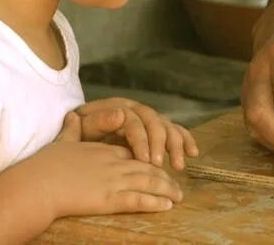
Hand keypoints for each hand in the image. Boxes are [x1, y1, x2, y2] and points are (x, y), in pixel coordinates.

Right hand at [21, 111, 183, 217]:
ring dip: (166, 189)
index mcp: (104, 150)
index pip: (134, 152)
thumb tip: (73, 115)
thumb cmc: (44, 166)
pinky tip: (167, 205)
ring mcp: (113, 180)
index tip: (158, 164)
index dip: (148, 158)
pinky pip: (139, 199)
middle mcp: (113, 162)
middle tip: (177, 183)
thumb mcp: (62, 141)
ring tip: (178, 196)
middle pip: (147, 167)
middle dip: (164, 176)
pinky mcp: (109, 198)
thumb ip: (72, 130)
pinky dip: (155, 202)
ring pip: (149, 182)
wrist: (36, 184)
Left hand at [70, 98, 198, 169]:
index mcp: (119, 107)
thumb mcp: (82, 126)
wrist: (81, 129)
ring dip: (176, 145)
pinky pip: (174, 130)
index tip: (144, 160)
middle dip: (160, 144)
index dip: (141, 140)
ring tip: (179, 166)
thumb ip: (97, 121)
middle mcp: (138, 110)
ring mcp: (148, 118)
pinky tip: (193, 152)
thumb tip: (119, 115)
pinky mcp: (156, 128)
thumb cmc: (80, 132)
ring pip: (167, 126)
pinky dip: (185, 140)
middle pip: (155, 122)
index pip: (134, 121)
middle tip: (160, 165)